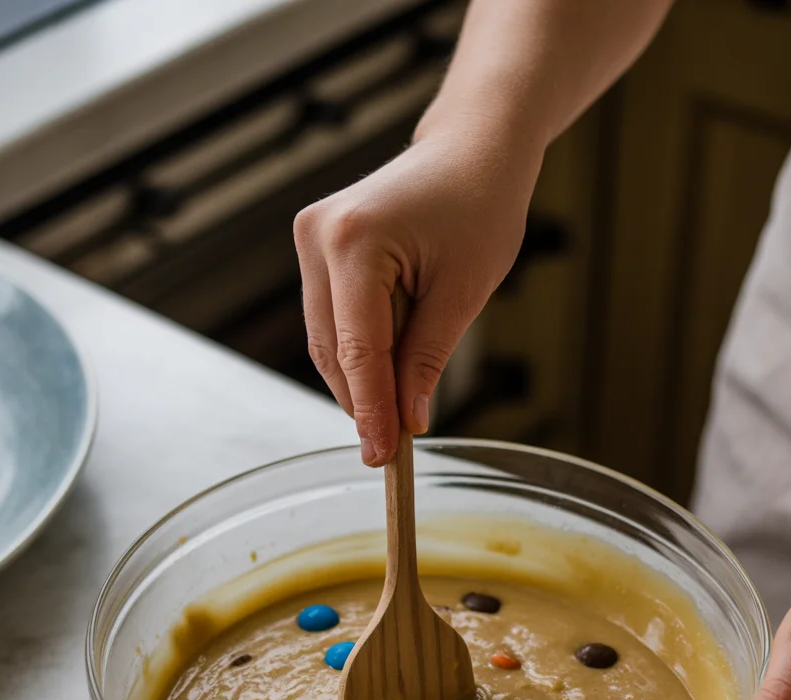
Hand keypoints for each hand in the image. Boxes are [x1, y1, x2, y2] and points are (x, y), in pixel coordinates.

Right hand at [293, 120, 540, 465]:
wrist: (471, 151)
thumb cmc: (480, 209)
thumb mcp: (463, 293)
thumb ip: (426, 360)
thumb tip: (406, 422)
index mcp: (355, 241)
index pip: (359, 350)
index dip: (371, 411)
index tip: (383, 458)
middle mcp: (318, 236)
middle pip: (334, 349)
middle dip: (362, 402)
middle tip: (389, 451)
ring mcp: (310, 238)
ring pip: (326, 340)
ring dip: (358, 382)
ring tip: (393, 417)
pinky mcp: (315, 245)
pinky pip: (330, 319)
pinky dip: (355, 353)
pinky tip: (383, 376)